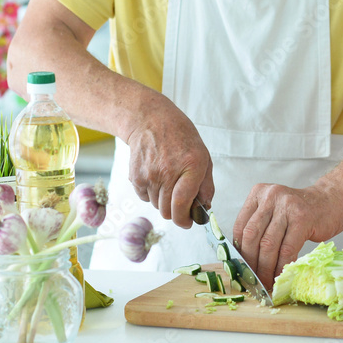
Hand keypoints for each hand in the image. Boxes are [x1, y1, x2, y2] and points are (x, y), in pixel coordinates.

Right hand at [125, 105, 213, 228]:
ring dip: (164, 202)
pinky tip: (157, 177)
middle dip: (176, 213)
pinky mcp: (135, 177)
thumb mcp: (203, 156)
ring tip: (168, 182)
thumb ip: (206, 185)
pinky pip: (144, 198)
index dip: (185, 219)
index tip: (188, 222)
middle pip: (168, 211)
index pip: (182, 203)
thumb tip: (205, 208)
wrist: (150, 121)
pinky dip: (151, 194)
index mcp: (192, 166)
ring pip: (157, 206)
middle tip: (181, 204)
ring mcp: (150, 175)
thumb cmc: (181, 137)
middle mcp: (168, 172)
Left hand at [233, 183, 342, 288]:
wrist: (332, 200)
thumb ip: (260, 226)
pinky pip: (287, 249)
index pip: (241, 226)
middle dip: (251, 262)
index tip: (241, 268)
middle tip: (253, 279)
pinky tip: (281, 274)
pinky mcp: (303, 218)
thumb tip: (245, 259)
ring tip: (266, 281)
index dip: (239, 251)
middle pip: (252, 236)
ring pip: (268, 244)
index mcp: (259, 193)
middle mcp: (271, 196)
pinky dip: (282, 266)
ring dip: (266, 268)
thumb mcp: (276, 210)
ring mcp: (287, 206)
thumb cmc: (302, 210)